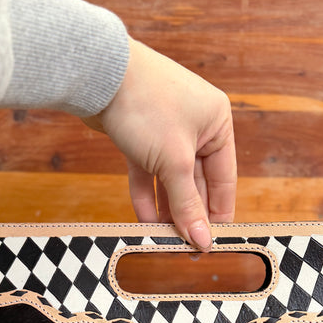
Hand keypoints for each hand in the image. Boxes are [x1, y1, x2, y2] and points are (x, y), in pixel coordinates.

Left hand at [84, 37, 236, 251]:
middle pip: (197, 183)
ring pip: (171, 180)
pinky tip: (145, 222)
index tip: (211, 244)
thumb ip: (187, 203)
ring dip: (167, 210)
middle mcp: (196, 127)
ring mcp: (167, 132)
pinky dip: (146, 195)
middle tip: (185, 249)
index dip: (217, 214)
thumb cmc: (146, 105)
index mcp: (217, 124)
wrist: (97, 73)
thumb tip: (202, 240)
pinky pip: (148, 174)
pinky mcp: (140, 137)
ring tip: (165, 241)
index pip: (224, 180)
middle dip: (189, 215)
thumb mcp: (174, 161)